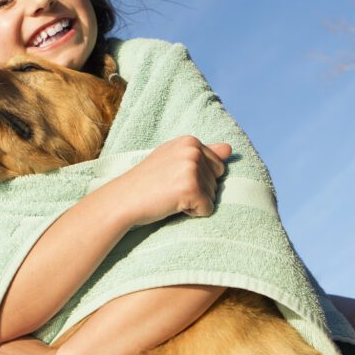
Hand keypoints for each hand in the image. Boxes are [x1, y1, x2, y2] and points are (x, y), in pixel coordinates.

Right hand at [114, 136, 230, 225]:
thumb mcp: (173, 160)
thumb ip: (203, 153)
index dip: (199, 179)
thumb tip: (230, 149)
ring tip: (169, 196)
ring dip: (194, 202)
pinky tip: (172, 205)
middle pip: (217, 182)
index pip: (217, 166)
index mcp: (190, 141)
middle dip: (198, 191)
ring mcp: (192, 168)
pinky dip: (193, 213)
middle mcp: (193, 150)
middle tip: (170, 189)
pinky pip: (207, 209)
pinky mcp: (191, 188)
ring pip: (213, 196)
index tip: (174, 178)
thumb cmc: (147, 182)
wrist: (123, 199)